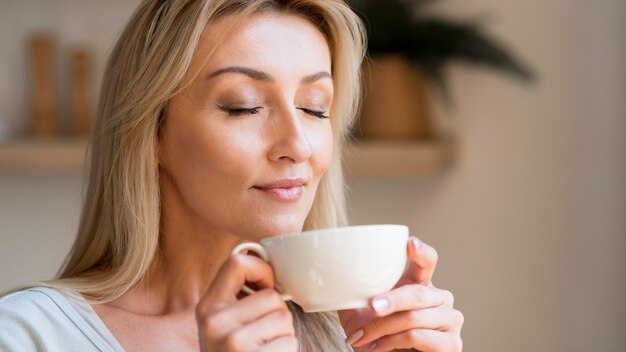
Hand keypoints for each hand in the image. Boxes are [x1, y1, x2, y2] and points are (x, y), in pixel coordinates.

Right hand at [195, 254, 297, 351]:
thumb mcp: (223, 323)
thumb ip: (239, 294)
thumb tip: (263, 256)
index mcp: (208, 307)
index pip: (237, 263)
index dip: (262, 270)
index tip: (268, 287)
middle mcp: (216, 322)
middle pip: (271, 296)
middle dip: (277, 313)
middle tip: (264, 334)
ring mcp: (233, 341)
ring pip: (283, 317)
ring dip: (284, 333)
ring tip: (266, 346)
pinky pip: (289, 341)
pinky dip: (287, 350)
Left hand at [338, 237, 463, 350]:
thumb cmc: (374, 335)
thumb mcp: (361, 310)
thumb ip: (356, 289)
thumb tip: (338, 270)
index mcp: (421, 283)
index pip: (427, 261)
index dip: (420, 251)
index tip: (409, 243)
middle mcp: (441, 299)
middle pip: (417, 293)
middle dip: (391, 300)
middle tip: (371, 306)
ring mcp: (451, 321)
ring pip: (413, 318)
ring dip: (383, 329)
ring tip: (363, 338)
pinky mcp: (452, 345)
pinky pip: (417, 337)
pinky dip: (393, 343)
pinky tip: (379, 347)